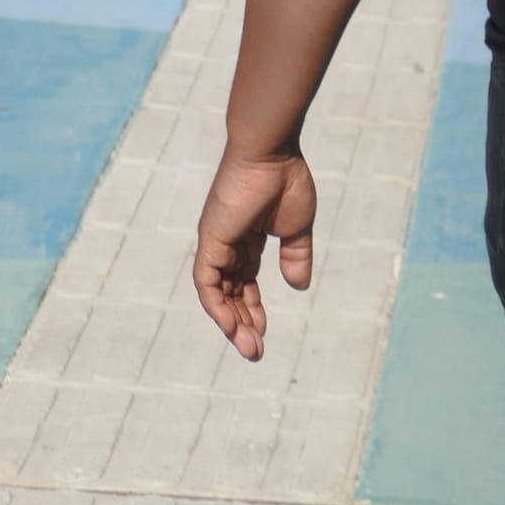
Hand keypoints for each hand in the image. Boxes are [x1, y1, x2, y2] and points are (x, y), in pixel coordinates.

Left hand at [193, 149, 317, 360]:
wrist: (271, 153)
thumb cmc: (285, 180)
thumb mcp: (296, 229)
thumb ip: (296, 257)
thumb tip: (298, 286)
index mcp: (247, 239)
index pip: (243, 283)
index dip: (252, 309)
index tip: (264, 334)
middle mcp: (227, 244)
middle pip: (229, 293)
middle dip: (241, 323)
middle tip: (254, 351)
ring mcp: (216, 243)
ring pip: (216, 293)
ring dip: (231, 323)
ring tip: (249, 347)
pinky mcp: (210, 241)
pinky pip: (207, 283)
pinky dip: (217, 306)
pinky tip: (232, 327)